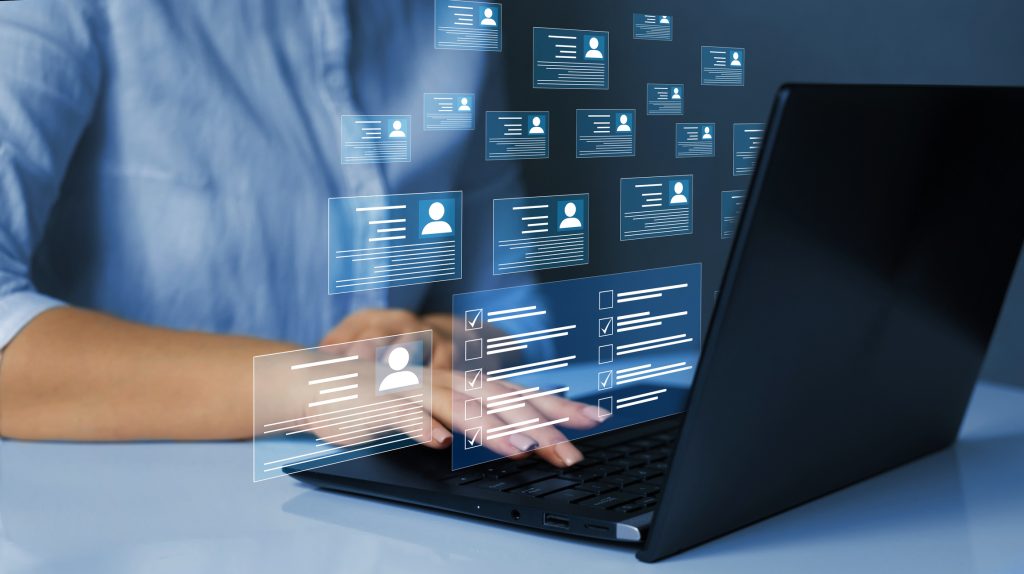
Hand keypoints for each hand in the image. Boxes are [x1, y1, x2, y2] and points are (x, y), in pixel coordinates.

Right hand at [320, 309, 603, 466]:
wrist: (323, 383)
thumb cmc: (384, 399)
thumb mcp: (436, 407)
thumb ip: (473, 416)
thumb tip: (523, 435)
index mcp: (461, 382)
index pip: (519, 393)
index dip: (558, 405)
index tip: (594, 420)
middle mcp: (444, 380)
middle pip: (499, 400)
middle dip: (539, 424)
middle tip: (571, 452)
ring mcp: (412, 389)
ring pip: (457, 406)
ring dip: (490, 429)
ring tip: (520, 450)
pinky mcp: (379, 402)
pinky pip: (401, 415)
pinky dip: (419, 427)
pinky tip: (436, 443)